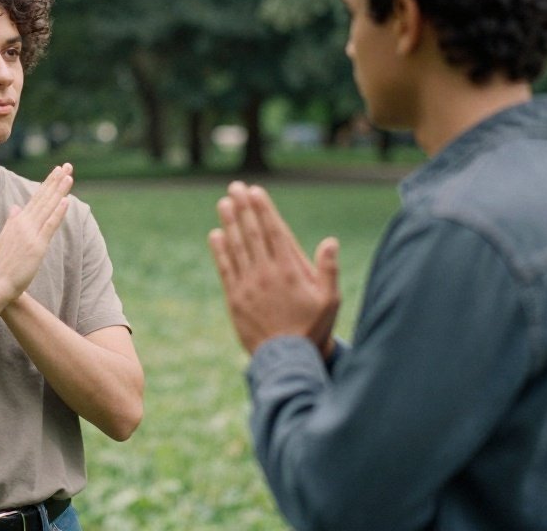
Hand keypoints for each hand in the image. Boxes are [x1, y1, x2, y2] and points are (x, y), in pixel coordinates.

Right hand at [0, 163, 73, 302]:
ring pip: (47, 208)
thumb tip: (15, 206)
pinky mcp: (36, 246)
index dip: (48, 184)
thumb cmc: (1, 265)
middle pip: (43, 198)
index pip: (36, 198)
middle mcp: (24, 224)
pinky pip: (49, 226)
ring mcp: (30, 234)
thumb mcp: (4, 238)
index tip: (57, 171)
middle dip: (55, 181)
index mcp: (17, 221)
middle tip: (67, 166)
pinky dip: (58, 213)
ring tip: (69, 176)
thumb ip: (11, 221)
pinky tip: (66, 201)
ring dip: (59, 191)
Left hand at [208, 182, 340, 355]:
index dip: (263, 210)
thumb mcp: (330, 300)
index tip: (255, 191)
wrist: (286, 359)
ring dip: (229, 222)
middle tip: (235, 187)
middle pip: (252, 233)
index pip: (273, 231)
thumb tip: (330, 240)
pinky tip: (216, 235)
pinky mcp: (235, 299)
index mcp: (290, 270)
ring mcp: (248, 285)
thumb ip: (329, 269)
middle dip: (244, 208)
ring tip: (224, 203)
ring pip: (236, 247)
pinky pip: (225, 269)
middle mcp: (266, 273)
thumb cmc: (312, 328)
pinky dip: (220, 251)